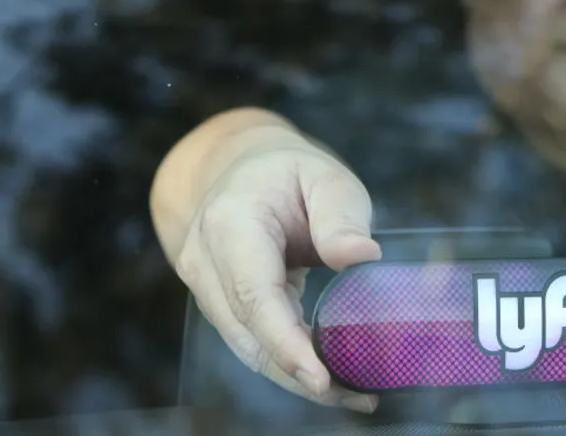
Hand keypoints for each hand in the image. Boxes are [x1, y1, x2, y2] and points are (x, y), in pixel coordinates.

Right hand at [174, 143, 380, 411]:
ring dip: (297, 376)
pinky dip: (289, 363)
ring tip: (355, 392)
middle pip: (249, 334)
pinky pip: (252, 342)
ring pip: (248, 348)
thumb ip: (342, 216)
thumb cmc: (289, 174)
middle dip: (301, 373)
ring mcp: (203, 286)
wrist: (239, 170)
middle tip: (358, 395)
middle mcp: (204, 260)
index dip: (286, 342)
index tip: (321, 378)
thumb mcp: (326, 178)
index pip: (254, 295)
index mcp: (230, 223)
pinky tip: (332, 378)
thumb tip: (361, 258)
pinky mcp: (217, 305)